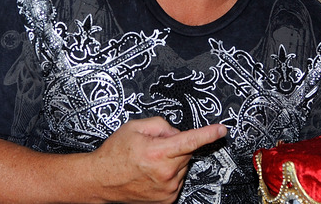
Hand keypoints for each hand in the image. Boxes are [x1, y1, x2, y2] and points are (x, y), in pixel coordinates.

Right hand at [89, 117, 227, 203]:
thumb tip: (177, 132)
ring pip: (183, 166)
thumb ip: (161, 125)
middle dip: (175, 145)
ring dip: (172, 161)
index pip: (190, 141)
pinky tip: (152, 173)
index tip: (221, 130)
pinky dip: (170, 174)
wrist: (99, 180)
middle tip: (155, 147)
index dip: (208, 134)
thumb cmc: (114, 154)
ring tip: (150, 162)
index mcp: (157, 153)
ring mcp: (167, 189)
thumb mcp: (135, 127)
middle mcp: (165, 173)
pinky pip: (178, 179)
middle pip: (186, 151)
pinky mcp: (167, 199)